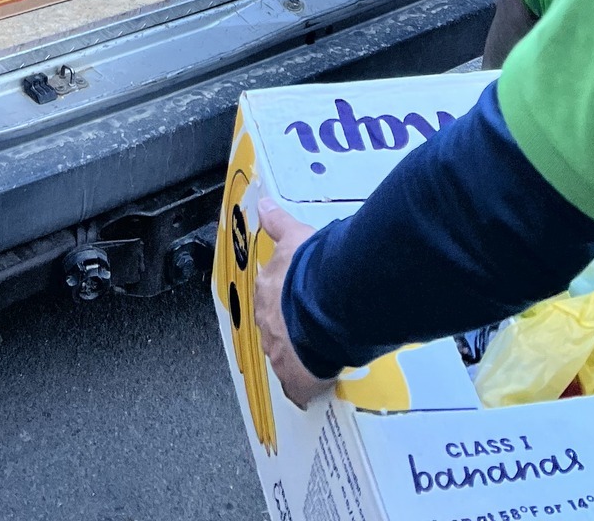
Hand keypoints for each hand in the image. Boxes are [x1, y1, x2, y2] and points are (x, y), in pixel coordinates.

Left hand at [253, 202, 327, 408]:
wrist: (327, 304)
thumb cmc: (311, 270)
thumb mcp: (295, 236)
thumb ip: (279, 223)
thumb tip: (265, 205)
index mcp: (266, 291)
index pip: (270, 297)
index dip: (284, 299)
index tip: (297, 300)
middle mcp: (267, 322)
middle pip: (275, 327)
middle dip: (289, 327)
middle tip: (309, 326)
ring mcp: (279, 353)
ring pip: (285, 356)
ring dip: (297, 354)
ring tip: (317, 351)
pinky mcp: (296, 378)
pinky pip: (298, 387)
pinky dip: (306, 387)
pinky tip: (317, 385)